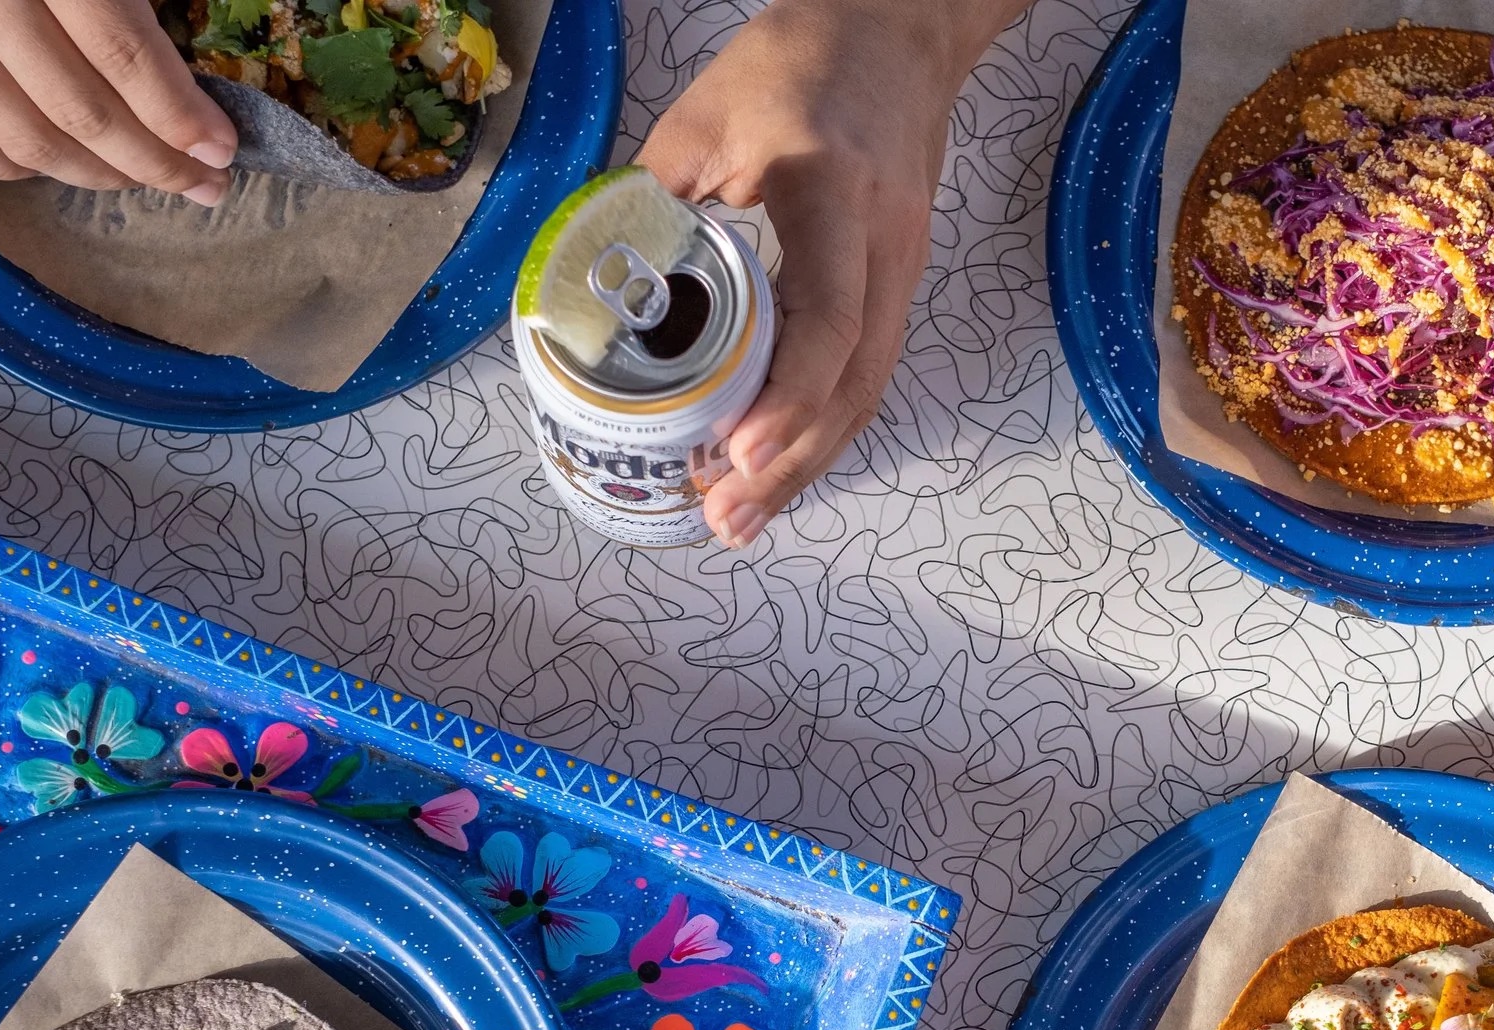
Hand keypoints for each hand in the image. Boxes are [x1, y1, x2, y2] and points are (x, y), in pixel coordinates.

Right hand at [0, 0, 236, 204]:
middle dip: (156, 162)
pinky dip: (26, 168)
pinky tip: (69, 163)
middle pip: (81, 113)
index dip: (179, 115)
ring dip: (99, 175)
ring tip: (144, 177)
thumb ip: (134, 1)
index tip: (221, 149)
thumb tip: (192, 83)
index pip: (123, 56)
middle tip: (204, 182)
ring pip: (29, 141)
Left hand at [637, 0, 1026, 546]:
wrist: (898, 33)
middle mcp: (882, 243)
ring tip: (742, 517)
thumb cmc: (799, 62)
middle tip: (726, 518)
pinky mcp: (899, 285)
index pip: (829, 315)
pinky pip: (866, 374)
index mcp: (831, 192)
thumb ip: (650, 197)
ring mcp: (903, 270)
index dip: (788, 394)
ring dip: (807, 462)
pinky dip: (820, 429)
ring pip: (866, 391)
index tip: (740, 450)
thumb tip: (590, 287)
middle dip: (791, 462)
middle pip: (853, 382)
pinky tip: (776, 465)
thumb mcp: (704, 114)